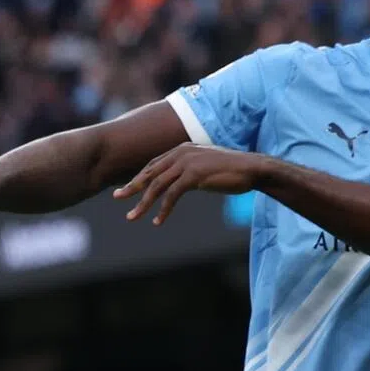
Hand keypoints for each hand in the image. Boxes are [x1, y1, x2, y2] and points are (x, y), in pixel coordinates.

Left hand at [112, 143, 265, 225]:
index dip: (139, 177)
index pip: (153, 164)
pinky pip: (172, 195)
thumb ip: (189, 171)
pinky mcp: (195, 175)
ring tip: (132, 217)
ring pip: (157, 185)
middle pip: (150, 172)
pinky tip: (157, 221)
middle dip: (132, 187)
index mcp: (181, 149)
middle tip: (116, 197)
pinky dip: (163, 210)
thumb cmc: (231, 171)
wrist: (253, 169)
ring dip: (143, 203)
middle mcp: (181, 153)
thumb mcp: (204, 167)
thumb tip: (178, 184)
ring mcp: (187, 162)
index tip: (126, 189)